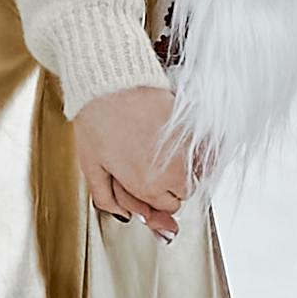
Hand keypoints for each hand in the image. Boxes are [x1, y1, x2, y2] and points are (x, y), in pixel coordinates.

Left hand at [70, 77, 196, 239]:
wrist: (111, 83)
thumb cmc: (98, 120)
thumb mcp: (91, 167)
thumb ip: (107, 199)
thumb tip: (124, 215)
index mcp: (147, 186)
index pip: (168, 207)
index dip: (156, 197)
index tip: (148, 184)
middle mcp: (172, 172)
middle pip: (184, 191)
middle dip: (171, 183)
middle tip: (152, 165)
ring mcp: (186, 149)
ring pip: (197, 171)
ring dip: (184, 166)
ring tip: (161, 149)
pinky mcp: (193, 127)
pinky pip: (205, 148)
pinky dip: (195, 147)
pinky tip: (174, 138)